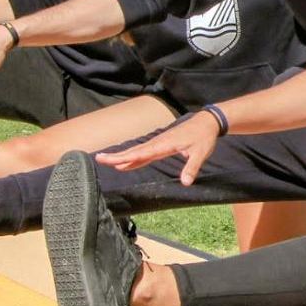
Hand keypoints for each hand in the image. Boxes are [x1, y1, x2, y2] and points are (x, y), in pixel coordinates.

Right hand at [96, 111, 219, 178]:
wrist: (207, 122)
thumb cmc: (204, 137)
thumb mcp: (201, 153)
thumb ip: (192, 167)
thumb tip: (185, 182)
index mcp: (164, 145)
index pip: (141, 154)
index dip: (125, 158)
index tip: (111, 161)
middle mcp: (158, 143)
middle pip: (134, 151)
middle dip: (116, 156)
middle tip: (99, 159)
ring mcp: (159, 143)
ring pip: (137, 151)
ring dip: (123, 156)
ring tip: (107, 161)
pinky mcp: (162, 145)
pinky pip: (144, 152)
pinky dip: (134, 158)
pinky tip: (127, 164)